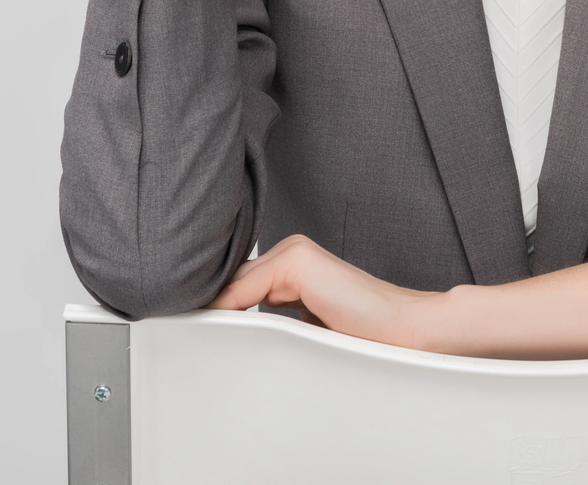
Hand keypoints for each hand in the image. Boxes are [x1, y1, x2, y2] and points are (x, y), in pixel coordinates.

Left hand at [207, 234, 447, 348]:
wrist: (406, 331)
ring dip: (213, 312)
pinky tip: (211, 330)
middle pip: (230, 282)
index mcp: (294, 263)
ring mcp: (294, 252)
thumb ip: (275, 322)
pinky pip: (242, 290)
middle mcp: (291, 251)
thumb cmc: (366, 335)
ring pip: (232, 285)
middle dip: (209, 308)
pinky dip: (224, 312)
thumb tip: (232, 333)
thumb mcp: (307, 329)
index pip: (238, 284)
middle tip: (181, 334)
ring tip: (193, 337)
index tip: (190, 329)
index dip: (214, 307)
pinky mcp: (296, 262)